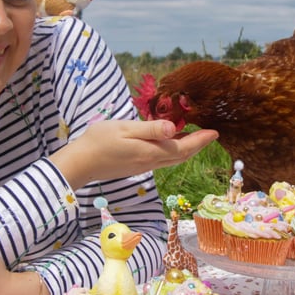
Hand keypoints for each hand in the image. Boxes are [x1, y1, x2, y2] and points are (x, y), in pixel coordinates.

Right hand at [49, 119, 217, 188]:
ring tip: (195, 138)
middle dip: (197, 146)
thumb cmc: (99, 141)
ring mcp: (142, 166)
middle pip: (180, 157)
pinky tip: (170, 144)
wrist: (80, 163)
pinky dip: (173, 152)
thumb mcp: (125, 129)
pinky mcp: (136, 166)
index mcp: (150, 152)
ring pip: (171, 159)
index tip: (214, 132)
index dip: (200, 141)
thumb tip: (174, 128)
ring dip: (186, 150)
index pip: (182, 149)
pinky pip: (162, 160)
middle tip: (210, 135)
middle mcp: (150, 162)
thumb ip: (150, 129)